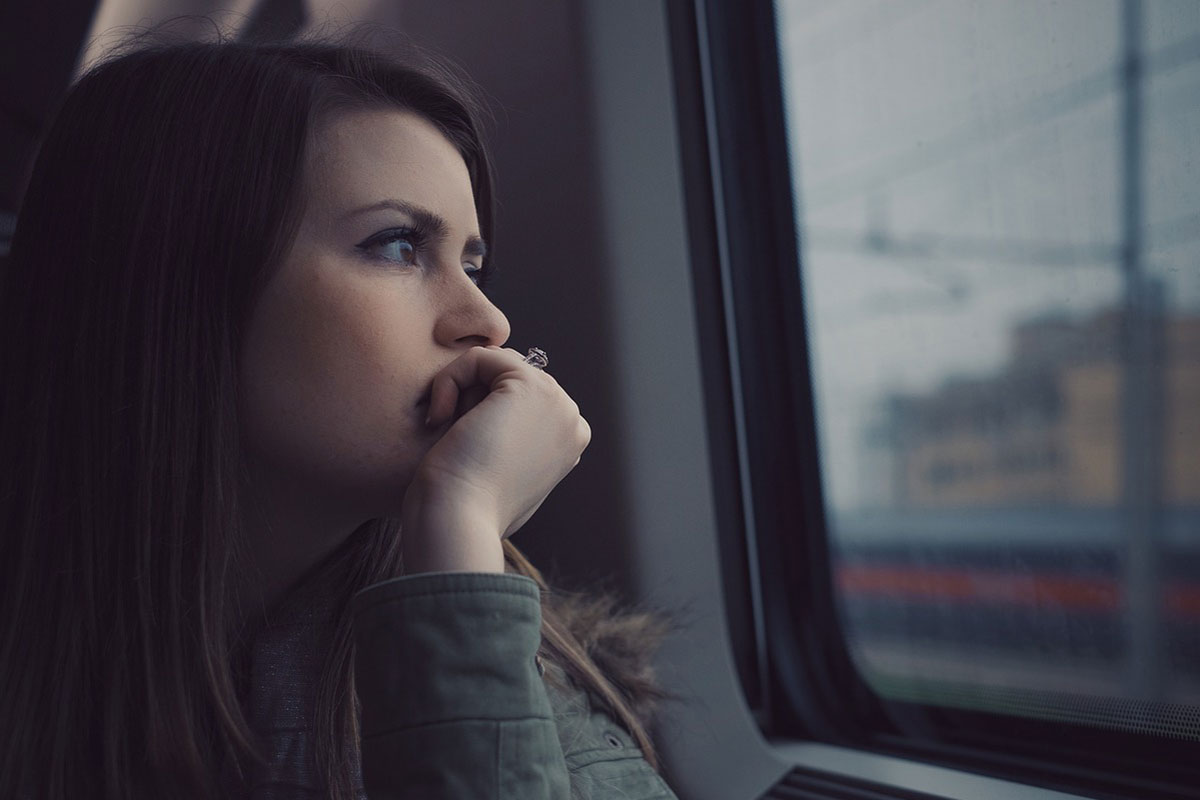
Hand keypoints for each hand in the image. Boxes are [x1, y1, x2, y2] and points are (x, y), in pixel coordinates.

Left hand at [399, 346, 590, 573]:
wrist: (459, 521)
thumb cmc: (468, 512)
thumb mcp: (500, 479)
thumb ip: (511, 449)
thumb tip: (498, 432)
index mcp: (568, 443)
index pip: (517, 399)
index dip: (479, 413)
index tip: (463, 452)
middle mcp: (571, 420)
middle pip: (506, 378)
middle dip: (471, 400)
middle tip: (455, 441)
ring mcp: (557, 401)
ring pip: (493, 365)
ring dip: (459, 390)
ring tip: (449, 430)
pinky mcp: (530, 384)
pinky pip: (479, 357)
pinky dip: (449, 379)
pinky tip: (441, 417)